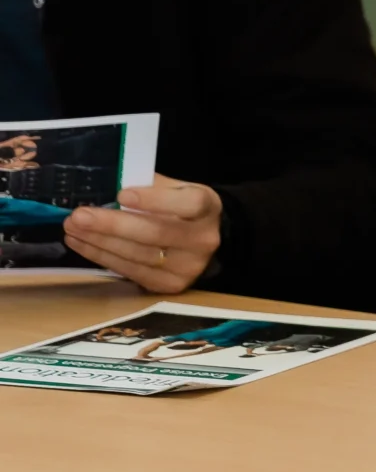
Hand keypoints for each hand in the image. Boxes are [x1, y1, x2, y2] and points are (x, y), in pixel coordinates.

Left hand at [63, 176, 221, 292]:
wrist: (202, 239)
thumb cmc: (181, 208)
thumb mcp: (175, 189)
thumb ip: (149, 186)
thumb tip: (107, 188)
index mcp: (208, 208)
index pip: (187, 204)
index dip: (155, 200)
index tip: (122, 194)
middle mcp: (203, 240)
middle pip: (155, 233)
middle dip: (112, 225)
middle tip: (79, 215)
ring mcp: (187, 267)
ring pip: (137, 255)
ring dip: (99, 242)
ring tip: (72, 228)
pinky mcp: (170, 285)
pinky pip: (131, 271)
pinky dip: (102, 257)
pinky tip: (83, 243)